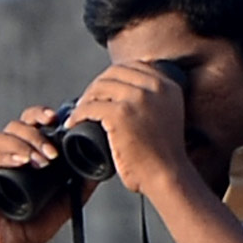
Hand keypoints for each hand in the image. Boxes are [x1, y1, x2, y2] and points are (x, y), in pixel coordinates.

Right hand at [0, 106, 94, 242]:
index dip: (39, 114)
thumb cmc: (37, 224)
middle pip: (15, 127)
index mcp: (21, 152)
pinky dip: (4, 158)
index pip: (26, 122)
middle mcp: (2, 155)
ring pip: (1, 140)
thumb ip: (81, 182)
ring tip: (41, 162)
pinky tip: (20, 163)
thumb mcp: (66, 199)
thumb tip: (100, 166)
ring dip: (24, 146)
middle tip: (53, 154)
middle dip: (36, 136)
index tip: (55, 119)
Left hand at [65, 62, 189, 196]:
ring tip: (79, 112)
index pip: (133, 66)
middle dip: (97, 85)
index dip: (113, 76)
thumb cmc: (165, 156)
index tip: (103, 88)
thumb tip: (128, 92)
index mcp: (167, 86)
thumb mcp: (169, 115)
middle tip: (87, 100)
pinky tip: (73, 123)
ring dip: (85, 99)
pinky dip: (77, 115)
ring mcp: (137, 98)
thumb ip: (155, 100)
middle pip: (114, 73)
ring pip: (100, 87)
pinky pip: (89, 107)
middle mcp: (154, 87)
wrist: (168, 176)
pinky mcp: (120, 114)